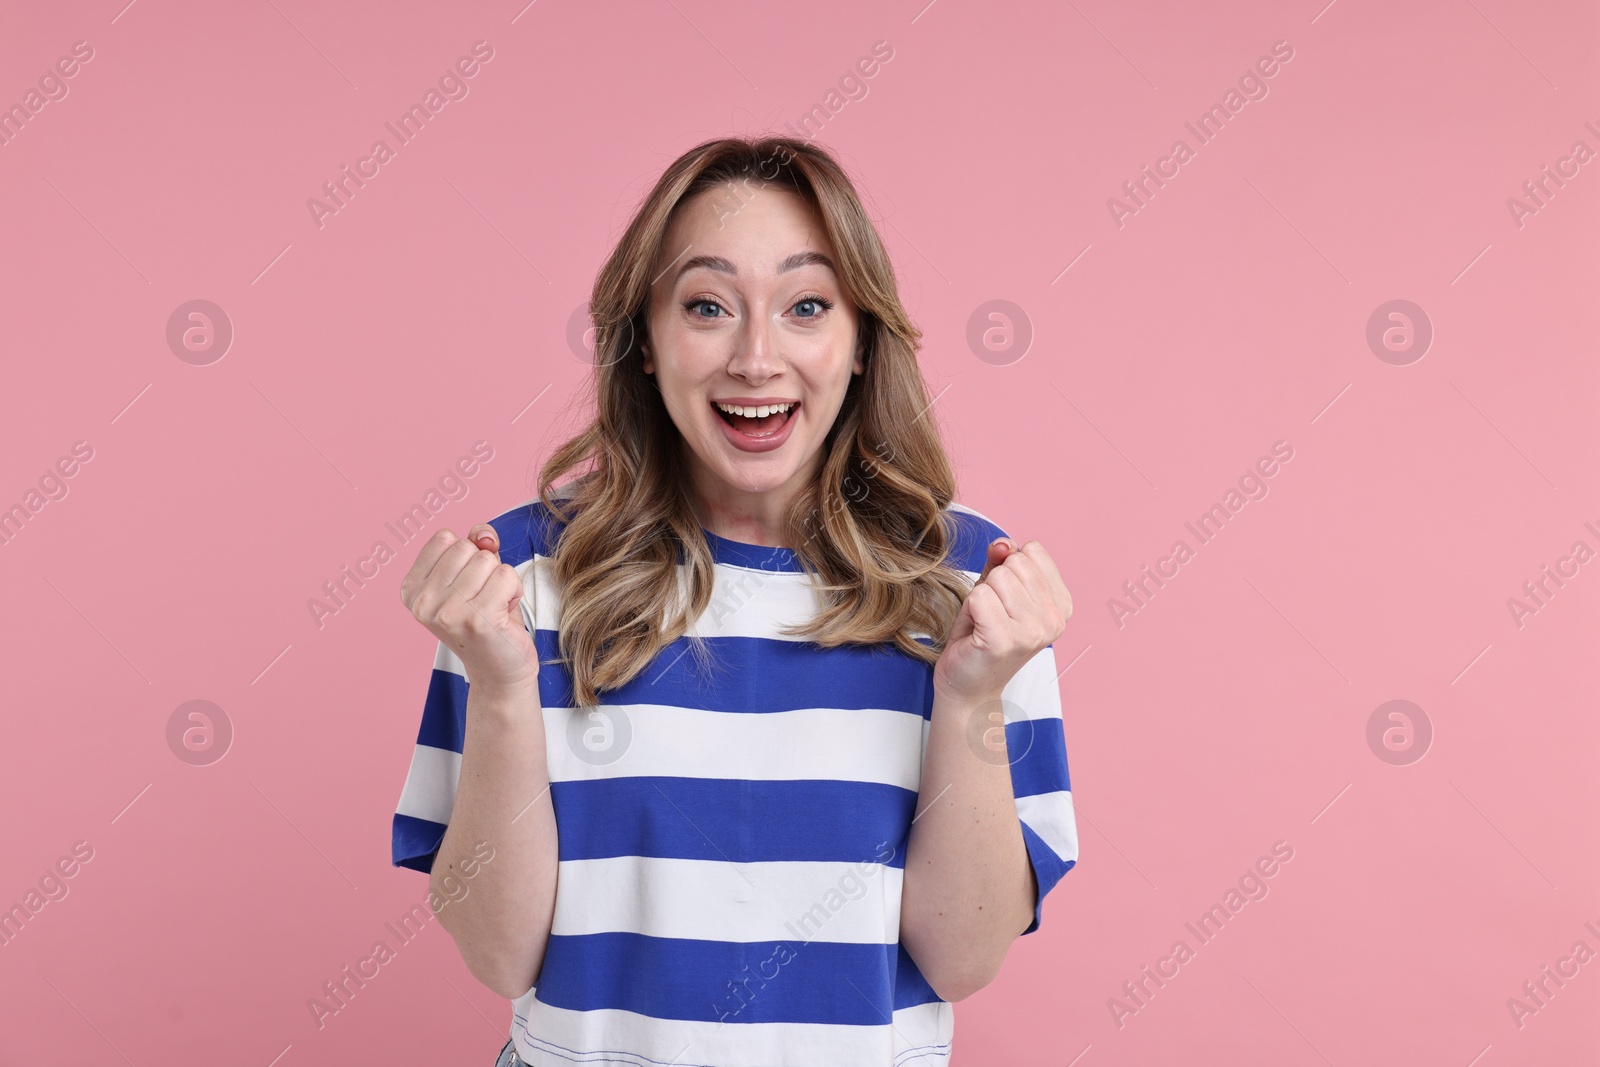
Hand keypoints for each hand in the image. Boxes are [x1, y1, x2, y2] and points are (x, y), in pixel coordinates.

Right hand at [399, 524, 539, 693]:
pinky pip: (507, 575)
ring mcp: (447, 612)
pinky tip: (504, 614)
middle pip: (466, 547)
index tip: (468, 584)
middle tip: (483, 598)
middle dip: (485, 567)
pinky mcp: (478, 620)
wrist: (499, 670)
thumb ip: (474, 543)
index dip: (467, 553)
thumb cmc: (486, 617)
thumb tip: (484, 536)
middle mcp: (422, 602)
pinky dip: (514, 590)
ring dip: (501, 580)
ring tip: (493, 607)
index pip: (445, 538)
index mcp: (411, 589)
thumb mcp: (471, 574)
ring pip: (488, 560)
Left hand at [932, 538, 1072, 701]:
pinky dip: (969, 609)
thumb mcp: (995, 589)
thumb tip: (1003, 543)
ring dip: (980, 597)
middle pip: (1014, 563)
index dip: (1008, 569)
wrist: (968, 686)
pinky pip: (979, 596)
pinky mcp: (1005, 640)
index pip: (1032, 552)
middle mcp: (1054, 619)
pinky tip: (976, 632)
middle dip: (993, 583)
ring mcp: (1032, 631)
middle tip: (990, 614)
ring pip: (996, 578)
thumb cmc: (982, 634)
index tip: (1006, 601)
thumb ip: (1001, 561)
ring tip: (983, 623)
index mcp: (1061, 604)